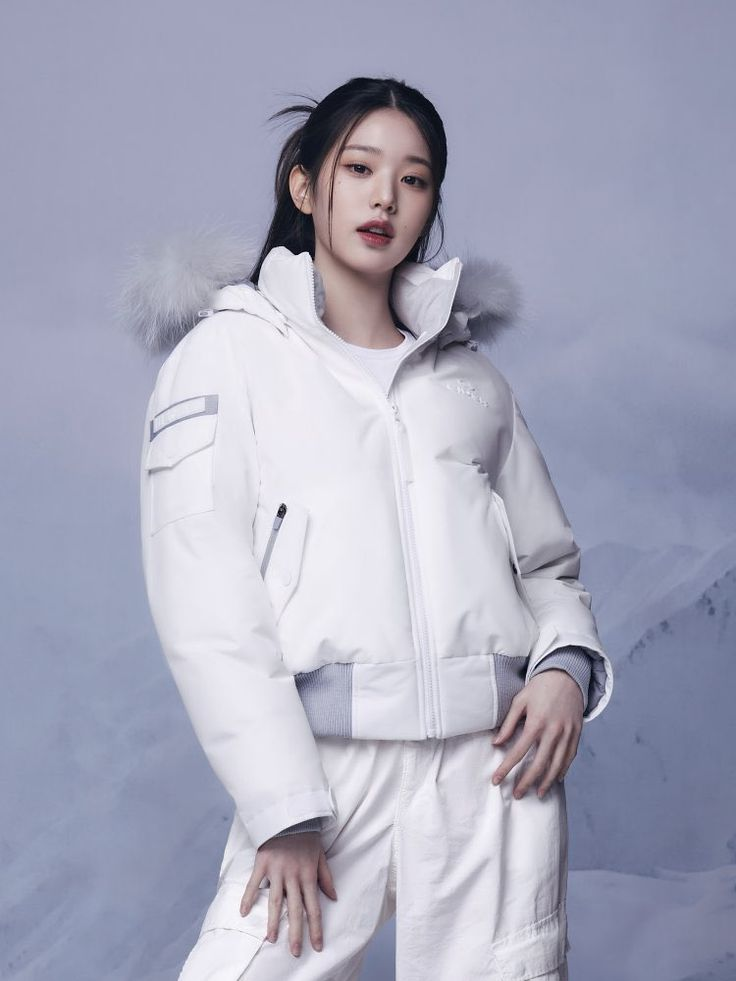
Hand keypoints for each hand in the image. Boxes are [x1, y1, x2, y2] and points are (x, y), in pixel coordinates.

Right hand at [239, 831, 337, 957]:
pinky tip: (244, 913)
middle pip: (295, 909)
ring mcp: (277, 870)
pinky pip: (254, 883)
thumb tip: (333, 897)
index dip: (316, 928)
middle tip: (294, 952)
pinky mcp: (262, 862)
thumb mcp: (321, 855)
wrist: (290, 814)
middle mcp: (293, 876)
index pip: (313, 907)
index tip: (317, 945)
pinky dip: (248, 897)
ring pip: (275, 901)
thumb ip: (326, 877)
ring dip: (273, 921)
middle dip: (296, 933)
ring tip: (271, 939)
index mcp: (308, 875)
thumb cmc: (307, 835)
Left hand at [490, 668, 583, 798]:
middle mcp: (553, 731)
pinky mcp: (577, 734)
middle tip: (517, 794)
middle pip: (539, 764)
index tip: (496, 781)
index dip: (506, 768)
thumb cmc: (540, 687)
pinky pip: (570, 757)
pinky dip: (562, 770)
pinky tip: (556, 780)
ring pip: (557, 765)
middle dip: (526, 782)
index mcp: (537, 722)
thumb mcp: (520, 700)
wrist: (567, 675)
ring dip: (546, 782)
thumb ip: (509, 723)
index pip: (518, 752)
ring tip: (537, 793)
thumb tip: (496, 742)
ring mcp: (567, 734)